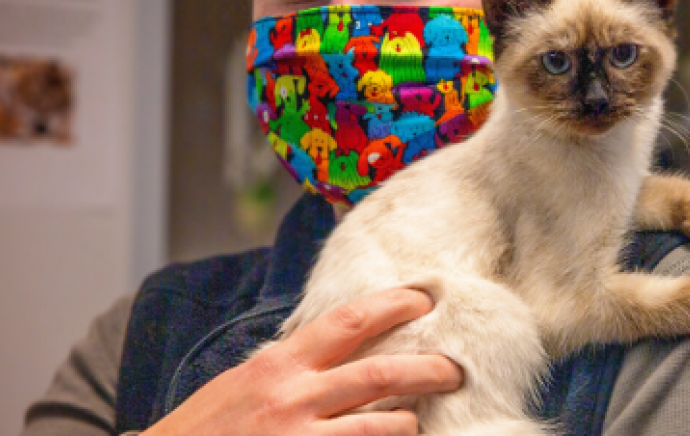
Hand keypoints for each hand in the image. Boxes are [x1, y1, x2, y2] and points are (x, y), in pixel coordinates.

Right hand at [144, 288, 461, 435]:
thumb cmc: (202, 431)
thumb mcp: (241, 384)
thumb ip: (289, 366)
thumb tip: (338, 344)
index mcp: (278, 365)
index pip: (348, 321)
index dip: (393, 305)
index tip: (424, 299)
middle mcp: (292, 397)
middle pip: (379, 372)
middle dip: (426, 367)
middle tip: (454, 368)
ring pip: (380, 425)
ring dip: (408, 422)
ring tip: (419, 420)